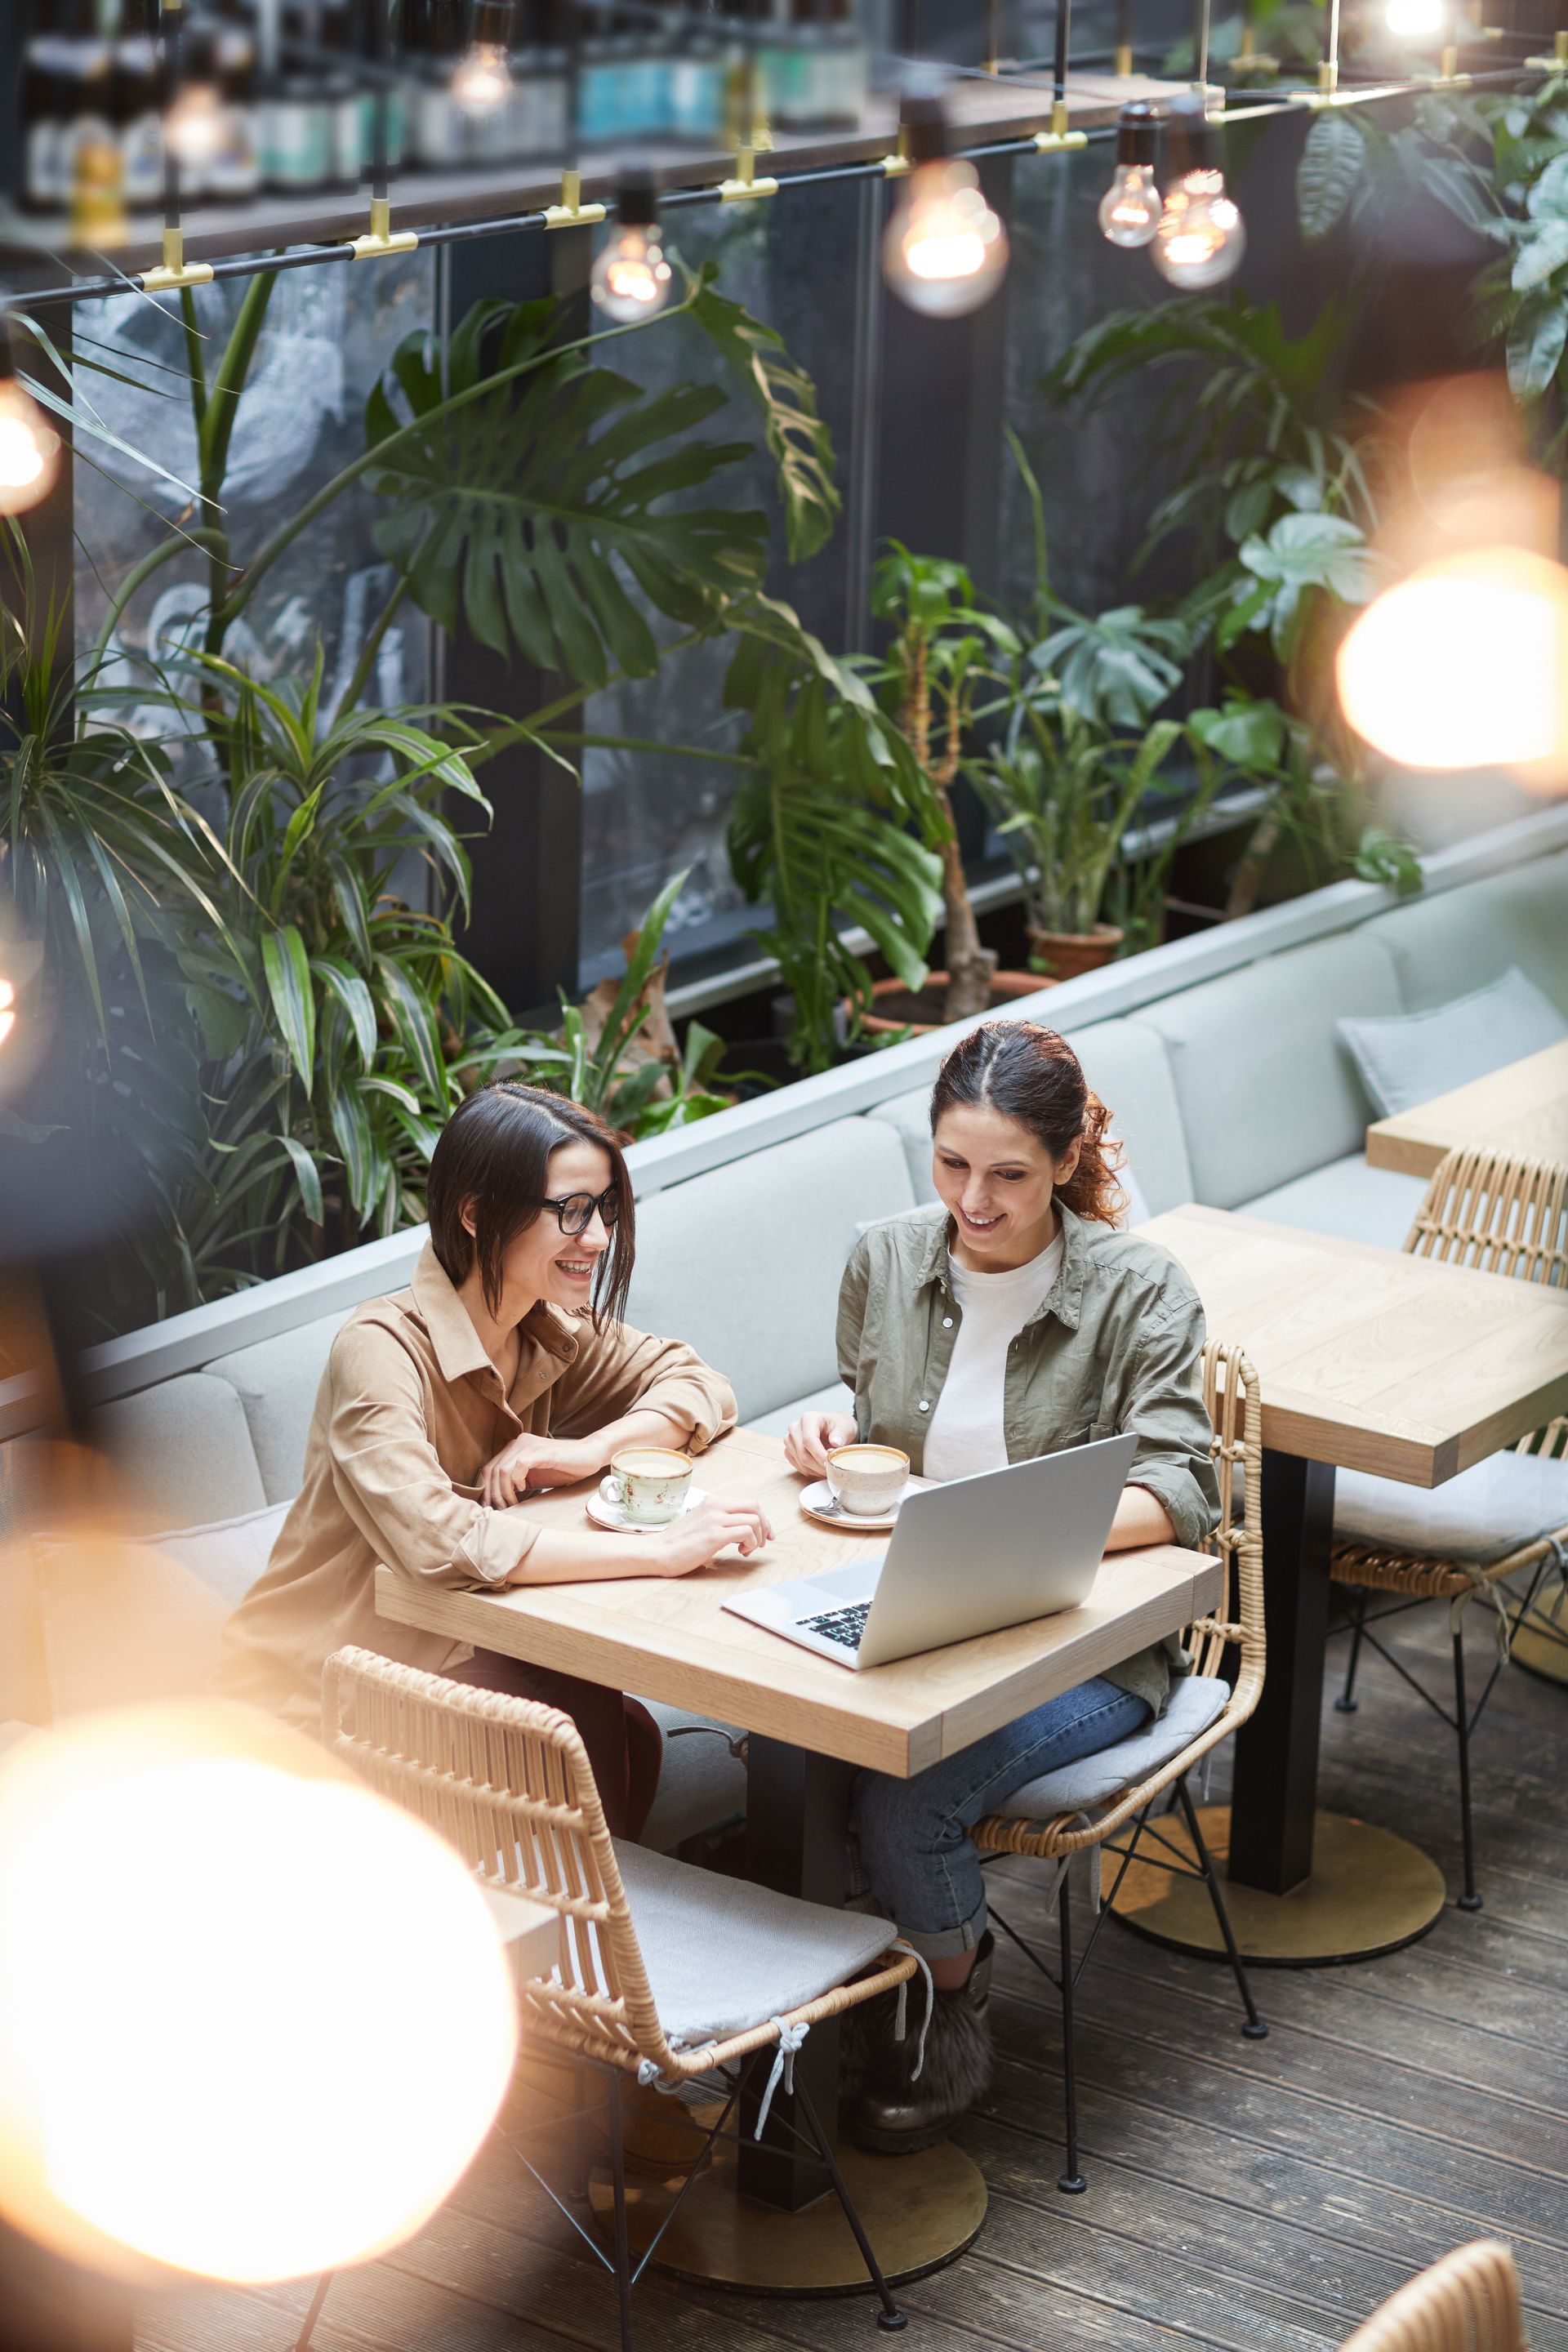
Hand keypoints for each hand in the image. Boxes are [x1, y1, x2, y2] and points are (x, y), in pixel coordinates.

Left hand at [481, 1431, 603, 1507]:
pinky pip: (519, 1466)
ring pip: (502, 1470)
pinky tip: (525, 1489)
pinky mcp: (541, 1451)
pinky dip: (517, 1481)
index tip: (490, 1507)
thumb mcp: (533, 1478)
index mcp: (515, 1448)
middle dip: (494, 1494)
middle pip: (492, 1470)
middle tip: (501, 1509)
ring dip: (504, 1491)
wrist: (588, 1456)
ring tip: (512, 1503)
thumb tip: (496, 1500)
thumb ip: (515, 1483)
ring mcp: (529, 1445)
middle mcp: (519, 1443)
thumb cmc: (563, 1468)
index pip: (489, 1469)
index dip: (486, 1490)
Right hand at [651, 1497, 774, 1576]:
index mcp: (712, 1502)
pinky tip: (741, 1552)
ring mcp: (715, 1519)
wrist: (657, 1552)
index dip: (761, 1519)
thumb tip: (741, 1530)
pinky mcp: (715, 1535)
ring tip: (746, 1550)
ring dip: (757, 1537)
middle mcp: (715, 1506)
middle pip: (755, 1507)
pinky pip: (747, 1532)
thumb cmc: (677, 1544)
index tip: (764, 1534)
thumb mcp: (700, 1523)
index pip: (747, 1503)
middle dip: (765, 1525)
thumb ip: (718, 1521)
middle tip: (764, 1541)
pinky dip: (751, 1543)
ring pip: (754, 1520)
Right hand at [784, 1411, 858, 1478]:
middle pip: (802, 1453)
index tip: (830, 1463)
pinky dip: (809, 1471)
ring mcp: (790, 1439)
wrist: (836, 1429)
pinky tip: (820, 1469)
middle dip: (818, 1465)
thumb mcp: (846, 1427)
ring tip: (828, 1469)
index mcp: (809, 1418)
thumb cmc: (840, 1426)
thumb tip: (836, 1443)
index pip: (809, 1440)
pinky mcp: (789, 1449)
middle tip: (832, 1470)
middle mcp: (796, 1427)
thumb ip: (842, 1434)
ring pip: (800, 1461)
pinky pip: (797, 1465)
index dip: (819, 1455)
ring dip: (815, 1470)